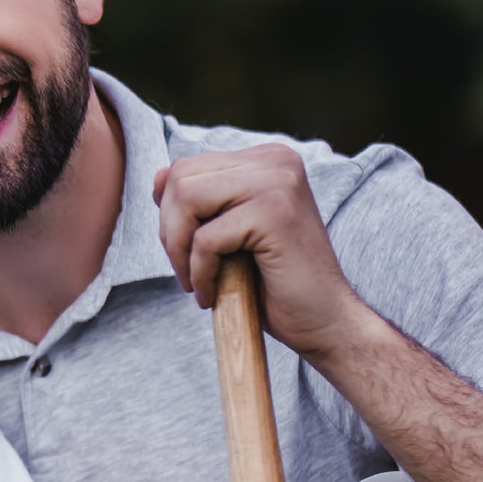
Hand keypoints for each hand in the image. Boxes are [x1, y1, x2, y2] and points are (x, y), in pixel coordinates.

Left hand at [153, 143, 368, 362]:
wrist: (324, 322)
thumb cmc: (274, 284)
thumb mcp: (227, 234)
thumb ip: (198, 203)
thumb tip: (158, 176)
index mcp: (266, 159)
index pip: (186, 168)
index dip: (171, 215)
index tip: (187, 252)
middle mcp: (275, 160)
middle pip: (181, 178)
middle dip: (170, 232)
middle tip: (188, 271)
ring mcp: (278, 181)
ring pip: (187, 200)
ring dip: (179, 251)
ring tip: (197, 283)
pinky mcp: (274, 213)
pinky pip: (205, 239)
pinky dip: (199, 273)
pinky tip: (213, 295)